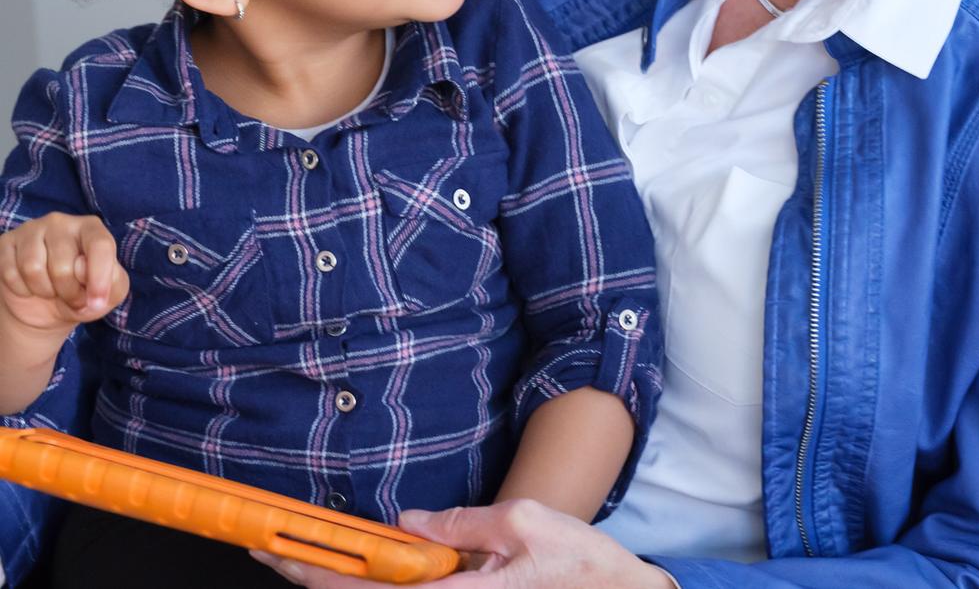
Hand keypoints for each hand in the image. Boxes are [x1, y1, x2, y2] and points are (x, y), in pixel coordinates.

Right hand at [0, 213, 128, 333]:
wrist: (46, 303)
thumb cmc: (85, 291)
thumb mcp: (110, 292)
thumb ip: (112, 283)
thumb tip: (86, 275)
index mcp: (92, 228)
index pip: (100, 246)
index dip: (99, 277)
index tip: (97, 302)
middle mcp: (61, 222)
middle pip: (62, 265)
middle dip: (68, 292)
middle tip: (70, 296)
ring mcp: (31, 229)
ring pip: (32, 268)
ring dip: (43, 290)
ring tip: (51, 290)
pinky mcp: (6, 241)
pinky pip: (9, 272)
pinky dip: (21, 289)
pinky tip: (30, 285)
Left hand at [251, 500, 676, 588]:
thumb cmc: (580, 565)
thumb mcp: (522, 525)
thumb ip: (460, 525)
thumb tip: (407, 523)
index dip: (318, 573)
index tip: (278, 554)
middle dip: (314, 579)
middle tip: (271, 551)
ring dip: (343, 584)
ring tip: (302, 558)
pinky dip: (380, 586)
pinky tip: (365, 568)